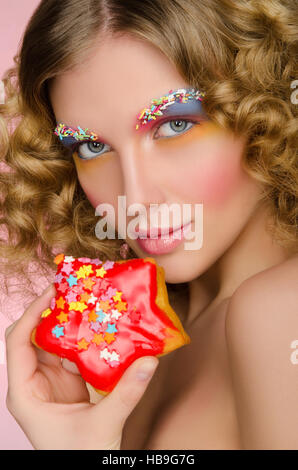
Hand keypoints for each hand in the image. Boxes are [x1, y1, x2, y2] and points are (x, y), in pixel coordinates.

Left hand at [5, 284, 158, 449]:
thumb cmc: (81, 458)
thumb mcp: (102, 425)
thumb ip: (126, 393)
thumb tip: (149, 361)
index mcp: (25, 393)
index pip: (18, 342)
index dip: (31, 314)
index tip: (52, 292)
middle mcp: (34, 383)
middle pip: (35, 337)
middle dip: (54, 312)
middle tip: (76, 291)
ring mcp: (52, 382)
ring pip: (57, 343)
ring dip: (72, 324)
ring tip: (90, 302)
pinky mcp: (69, 384)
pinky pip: (74, 354)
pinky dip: (87, 340)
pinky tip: (101, 327)